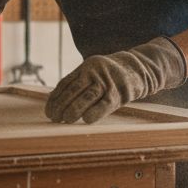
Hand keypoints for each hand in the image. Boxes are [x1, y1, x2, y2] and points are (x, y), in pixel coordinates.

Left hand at [46, 37, 186, 123]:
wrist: (139, 69)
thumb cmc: (111, 76)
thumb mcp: (94, 73)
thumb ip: (79, 83)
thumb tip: (58, 102)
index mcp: (85, 67)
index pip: (65, 83)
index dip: (55, 98)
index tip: (49, 111)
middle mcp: (94, 72)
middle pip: (73, 90)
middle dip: (61, 105)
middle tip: (54, 118)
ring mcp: (107, 81)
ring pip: (86, 97)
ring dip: (74, 110)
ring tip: (66, 120)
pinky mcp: (118, 92)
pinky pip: (104, 104)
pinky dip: (94, 113)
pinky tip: (86, 120)